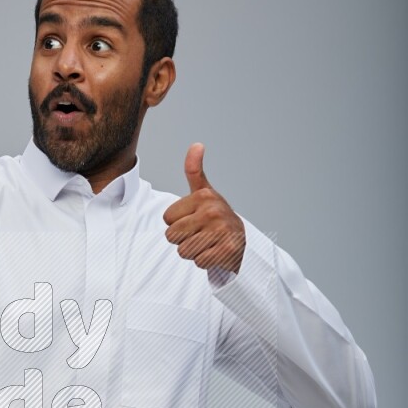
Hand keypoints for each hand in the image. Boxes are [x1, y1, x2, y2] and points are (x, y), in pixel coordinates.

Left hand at [163, 144, 245, 274]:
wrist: (241, 240)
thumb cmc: (216, 216)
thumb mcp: (204, 192)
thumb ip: (194, 170)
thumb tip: (197, 145)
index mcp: (203, 196)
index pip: (166, 219)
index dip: (176, 223)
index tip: (193, 220)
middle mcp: (213, 211)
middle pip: (172, 236)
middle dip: (182, 239)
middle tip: (199, 234)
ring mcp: (221, 231)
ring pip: (184, 251)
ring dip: (193, 252)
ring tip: (207, 242)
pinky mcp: (228, 250)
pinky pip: (199, 262)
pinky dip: (205, 261)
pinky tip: (215, 252)